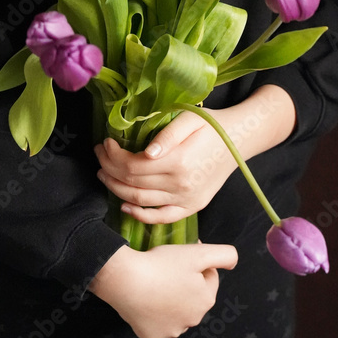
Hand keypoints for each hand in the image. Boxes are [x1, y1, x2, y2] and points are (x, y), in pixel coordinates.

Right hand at [88, 241, 237, 337]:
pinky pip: (156, 322)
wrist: (126, 281)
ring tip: (157, 282)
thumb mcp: (197, 252)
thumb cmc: (161, 265)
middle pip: (193, 297)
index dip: (197, 264)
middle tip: (168, 267)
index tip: (183, 255)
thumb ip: (224, 255)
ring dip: (170, 299)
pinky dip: (153, 312)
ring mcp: (171, 331)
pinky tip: (147, 298)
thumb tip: (233, 262)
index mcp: (205, 300)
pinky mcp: (152, 336)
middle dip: (186, 283)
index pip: (208, 278)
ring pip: (175, 311)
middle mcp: (192, 321)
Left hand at [95, 110, 235, 223]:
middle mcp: (181, 185)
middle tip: (99, 155)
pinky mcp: (191, 207)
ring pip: (141, 201)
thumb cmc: (211, 125)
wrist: (237, 140)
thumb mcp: (189, 119)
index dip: (113, 156)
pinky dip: (140, 215)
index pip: (133, 165)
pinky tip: (124, 205)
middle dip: (109, 169)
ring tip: (104, 174)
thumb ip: (167, 135)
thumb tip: (146, 153)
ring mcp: (186, 200)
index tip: (104, 143)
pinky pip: (161, 218)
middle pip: (133, 183)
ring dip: (116, 189)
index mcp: (178, 162)